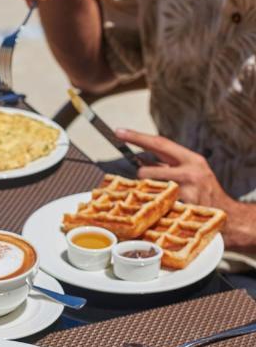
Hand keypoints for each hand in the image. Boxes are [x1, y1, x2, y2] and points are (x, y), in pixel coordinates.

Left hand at [115, 129, 231, 205]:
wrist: (227, 214)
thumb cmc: (204, 192)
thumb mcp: (191, 172)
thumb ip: (169, 165)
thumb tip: (140, 159)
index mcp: (191, 159)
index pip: (160, 143)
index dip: (137, 137)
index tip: (119, 132)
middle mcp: (190, 172)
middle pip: (148, 170)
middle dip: (141, 175)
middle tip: (144, 181)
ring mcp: (186, 191)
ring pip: (150, 188)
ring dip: (149, 193)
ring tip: (159, 197)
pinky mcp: (182, 208)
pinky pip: (157, 205)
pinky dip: (156, 207)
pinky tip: (164, 210)